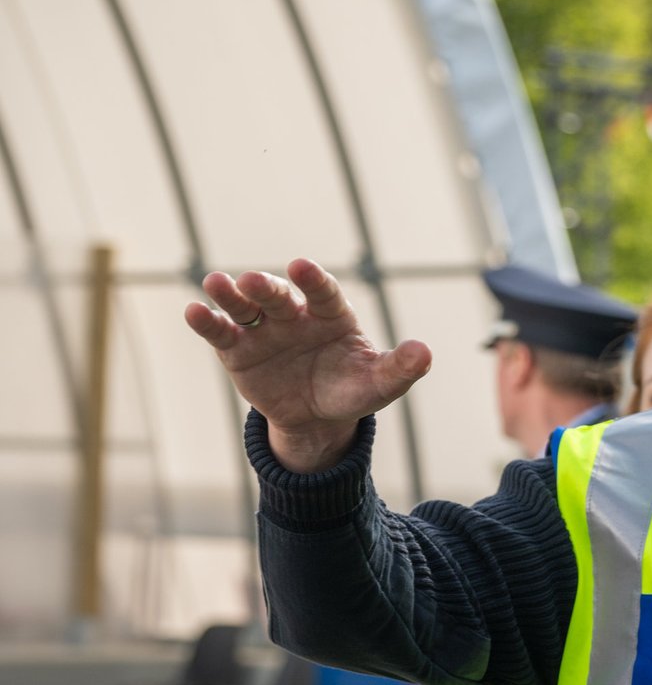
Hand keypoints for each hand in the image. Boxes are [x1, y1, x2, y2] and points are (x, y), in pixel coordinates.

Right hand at [184, 258, 431, 471]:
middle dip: (268, 287)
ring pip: (244, 306)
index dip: (313, 280)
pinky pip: (220, 332)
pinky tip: (193, 311)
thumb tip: (425, 353)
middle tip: (255, 280)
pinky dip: (206, 321)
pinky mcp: (237, 350)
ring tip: (216, 283)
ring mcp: (263, 329)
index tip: (303, 266)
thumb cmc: (350, 390)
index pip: (323, 292)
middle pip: (279, 296)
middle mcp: (294, 315)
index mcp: (331, 315)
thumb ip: (399, 368)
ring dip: (230, 294)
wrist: (316, 417)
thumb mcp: (378, 384)